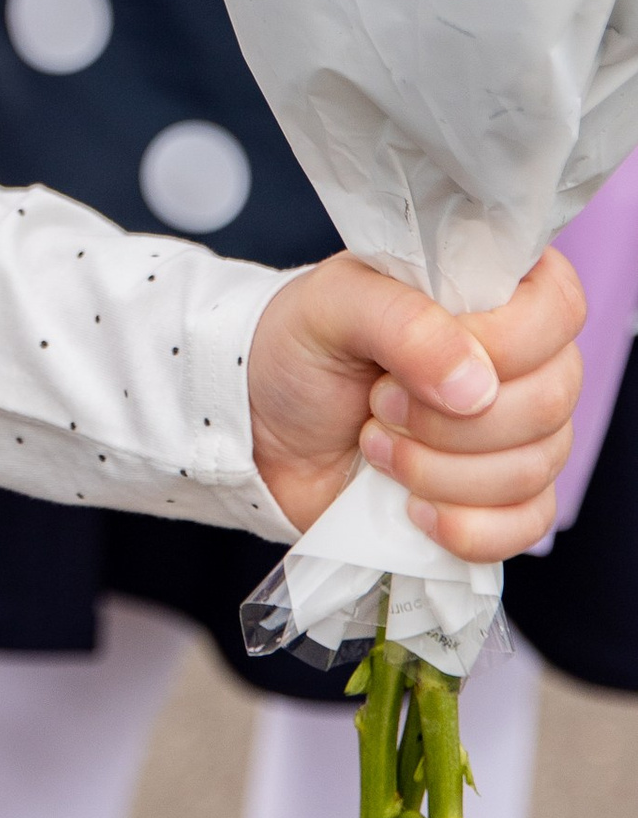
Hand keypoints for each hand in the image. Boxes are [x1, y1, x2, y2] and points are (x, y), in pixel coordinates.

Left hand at [247, 246, 585, 555]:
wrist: (259, 430)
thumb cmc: (297, 349)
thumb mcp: (330, 308)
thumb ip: (400, 323)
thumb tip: (474, 385)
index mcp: (490, 290)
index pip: (558, 309)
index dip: (503, 344)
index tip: (419, 360)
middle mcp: (519, 361)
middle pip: (551, 401)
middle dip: (449, 419)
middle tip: (378, 402)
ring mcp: (516, 436)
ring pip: (537, 468)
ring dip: (440, 470)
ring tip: (375, 444)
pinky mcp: (500, 500)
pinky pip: (526, 525)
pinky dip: (464, 526)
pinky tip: (411, 508)